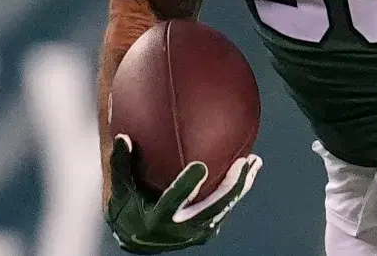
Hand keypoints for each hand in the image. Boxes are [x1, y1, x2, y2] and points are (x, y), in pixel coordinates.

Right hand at [106, 134, 261, 253]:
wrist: (137, 238)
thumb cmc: (128, 208)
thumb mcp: (122, 189)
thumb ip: (122, 165)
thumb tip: (124, 137)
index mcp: (156, 219)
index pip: (173, 201)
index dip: (187, 186)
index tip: (201, 167)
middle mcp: (178, 229)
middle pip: (210, 209)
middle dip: (230, 187)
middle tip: (244, 163)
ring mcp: (194, 232)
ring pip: (223, 209)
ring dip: (240, 186)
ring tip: (254, 163)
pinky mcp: (205, 231)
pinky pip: (224, 210)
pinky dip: (236, 191)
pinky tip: (248, 171)